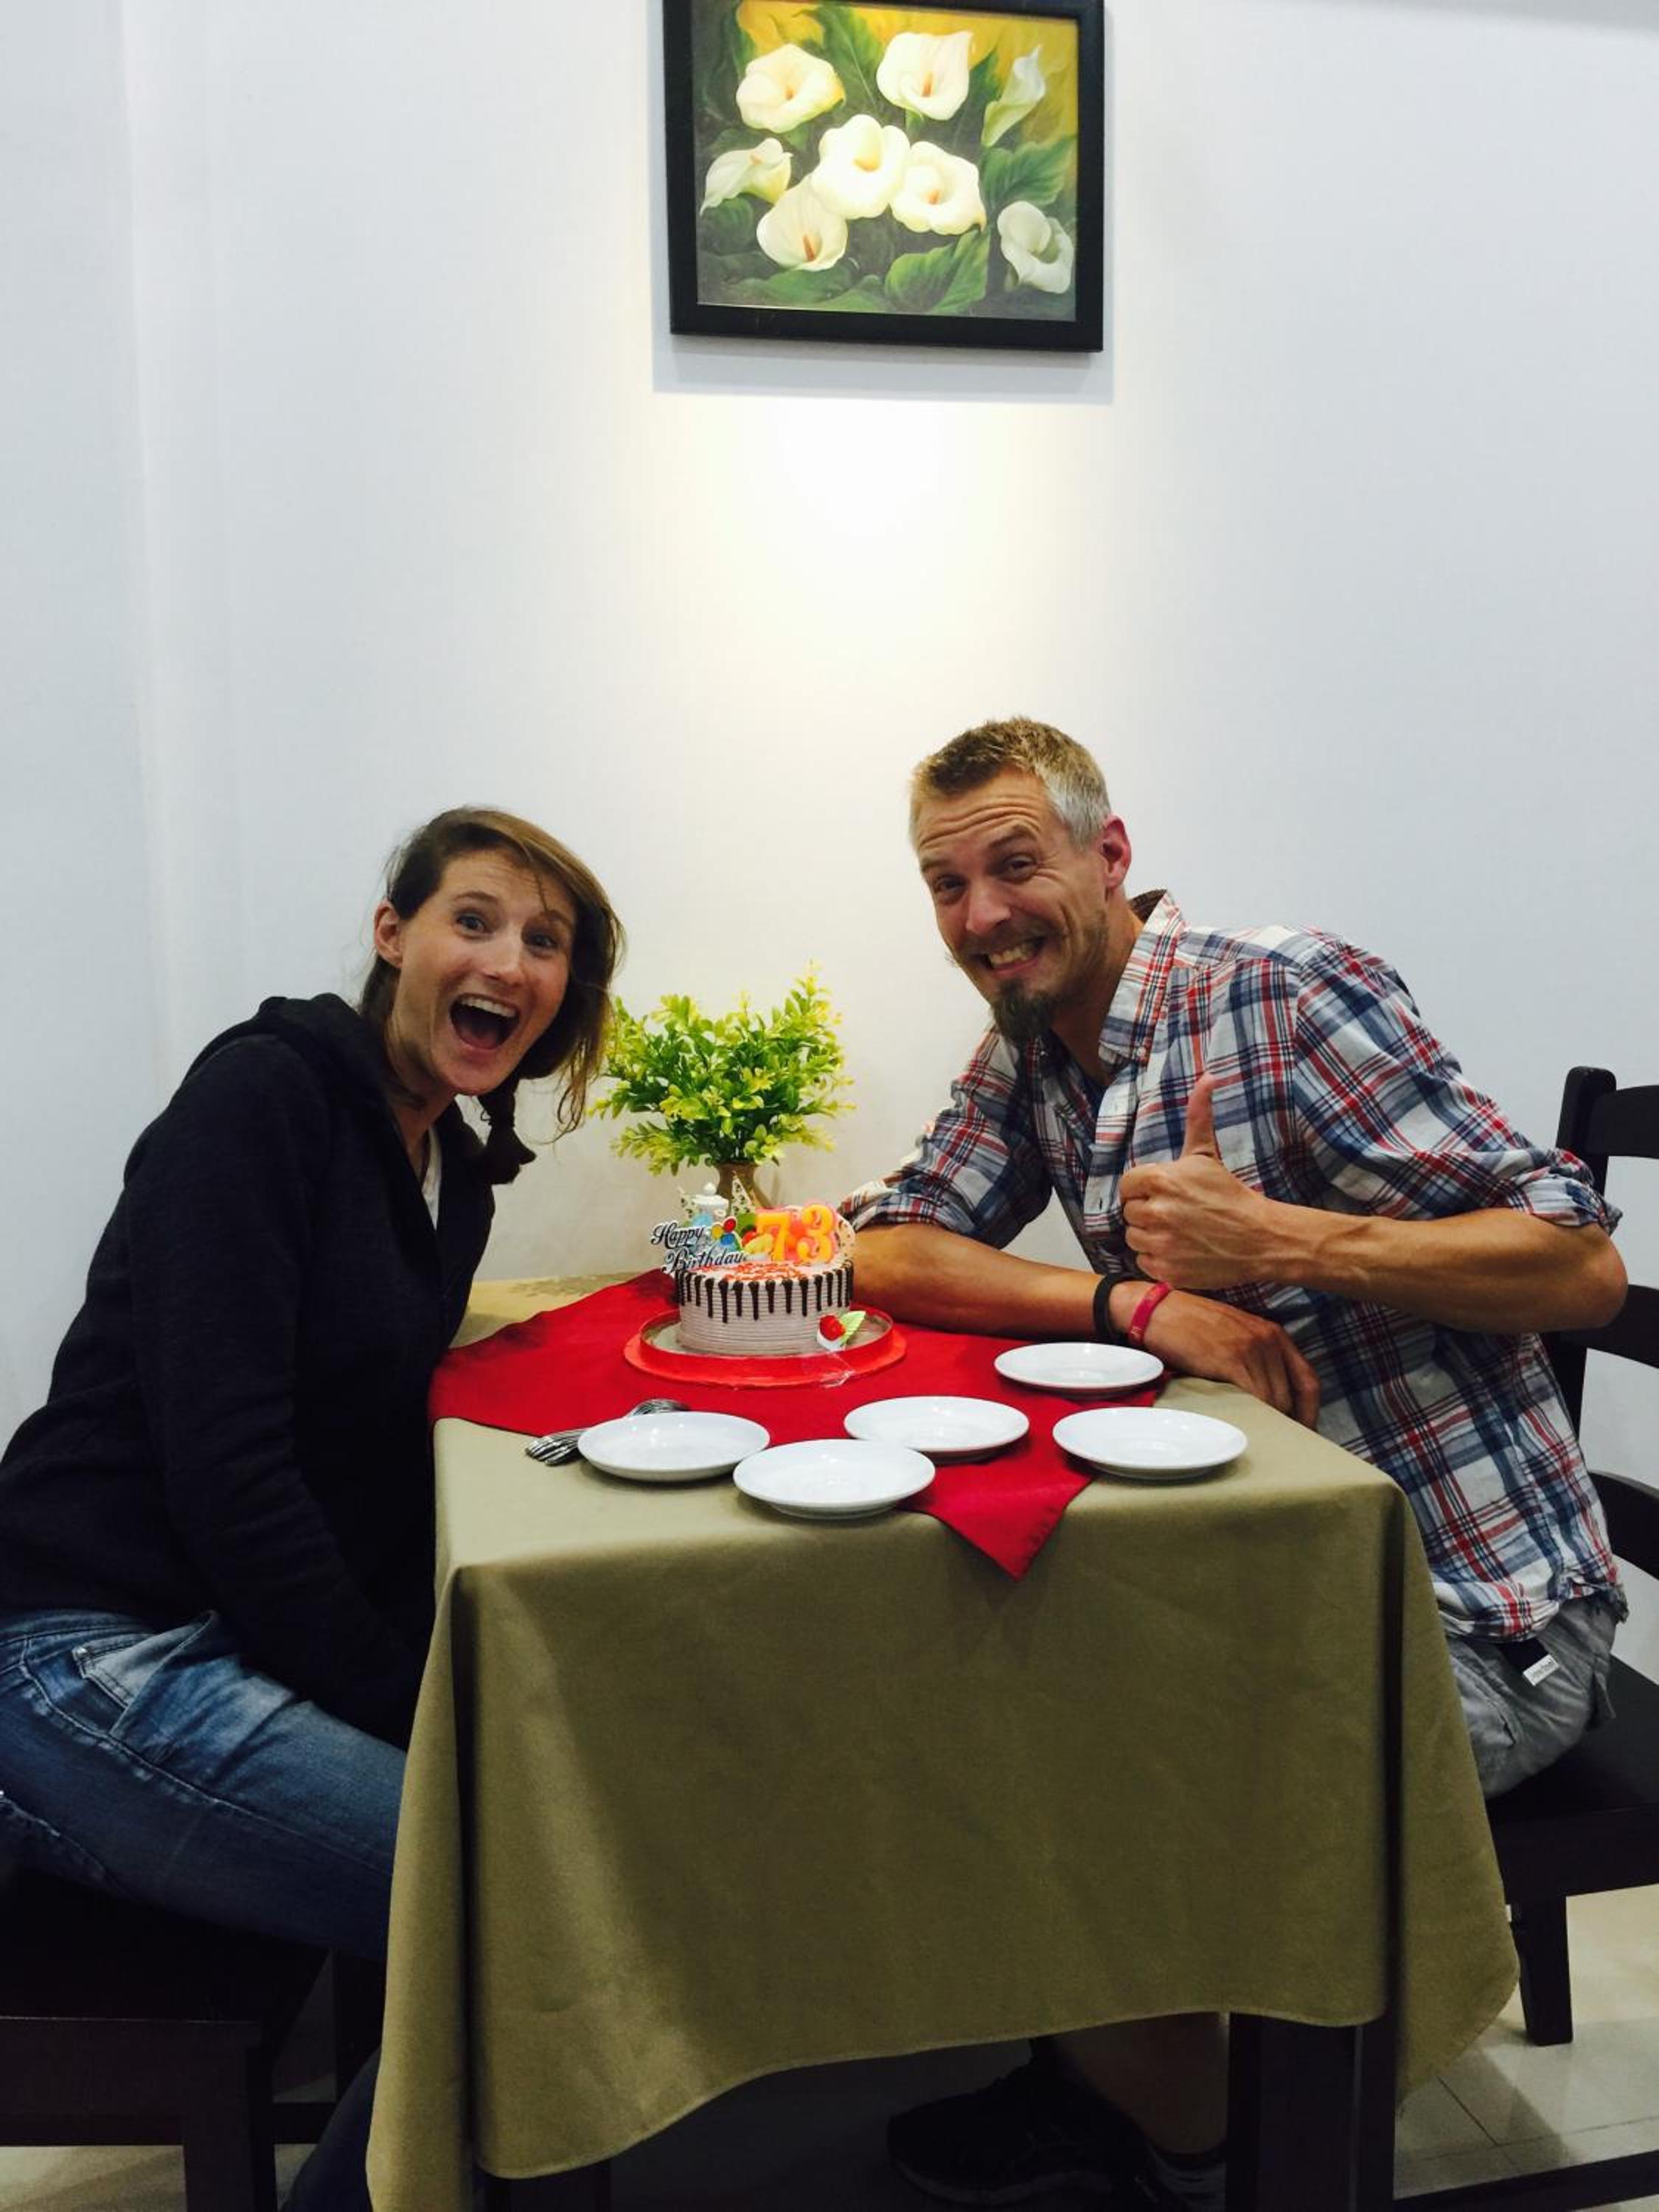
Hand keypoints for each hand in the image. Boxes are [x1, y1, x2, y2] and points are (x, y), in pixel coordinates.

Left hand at [1120, 1074, 1283, 1290]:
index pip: (1128, 1185)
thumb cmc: (1230, 1194)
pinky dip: (1158, 1259)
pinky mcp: (1166, 1270)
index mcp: (1161, 1180)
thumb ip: (1198, 1116)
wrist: (1260, 1237)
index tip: (1164, 1193)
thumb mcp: (1207, 1154)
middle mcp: (1157, 1211)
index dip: (1144, 1189)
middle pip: (1130, 1212)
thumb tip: (1207, 1077)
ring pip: (1134, 1238)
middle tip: (1176, 1213)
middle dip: (1149, 1211)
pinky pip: (1144, 1262)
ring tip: (1179, 1231)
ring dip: (1150, 1236)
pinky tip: (1180, 1250)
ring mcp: (1161, 1243)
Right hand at [1138, 1286, 1320, 1427]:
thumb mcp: (1234, 1335)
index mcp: (1274, 1334)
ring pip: (1274, 1400)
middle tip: (1278, 1446)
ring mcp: (1252, 1348)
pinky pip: (1254, 1397)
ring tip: (1259, 1440)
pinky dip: (1253, 1415)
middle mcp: (1269, 1339)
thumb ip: (1255, 1358)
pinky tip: (1244, 1427)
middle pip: (1291, 1396)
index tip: (1304, 1432)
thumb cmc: (1189, 1325)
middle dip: (1287, 1423)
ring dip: (1268, 1423)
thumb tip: (1268, 1399)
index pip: (1308, 1381)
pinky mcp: (1231, 1358)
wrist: (1157, 1310)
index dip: (1309, 1412)